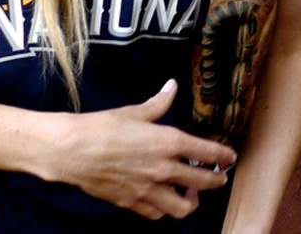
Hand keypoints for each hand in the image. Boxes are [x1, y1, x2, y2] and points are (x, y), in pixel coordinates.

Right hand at [47, 79, 234, 220]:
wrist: (70, 150)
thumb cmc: (102, 127)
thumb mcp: (136, 112)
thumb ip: (159, 103)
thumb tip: (172, 86)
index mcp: (169, 142)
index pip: (209, 153)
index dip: (224, 156)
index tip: (230, 157)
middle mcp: (163, 169)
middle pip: (203, 182)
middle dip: (217, 180)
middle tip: (220, 177)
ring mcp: (147, 189)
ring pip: (182, 208)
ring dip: (192, 202)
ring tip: (192, 193)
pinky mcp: (129, 202)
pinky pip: (155, 214)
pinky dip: (164, 210)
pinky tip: (164, 201)